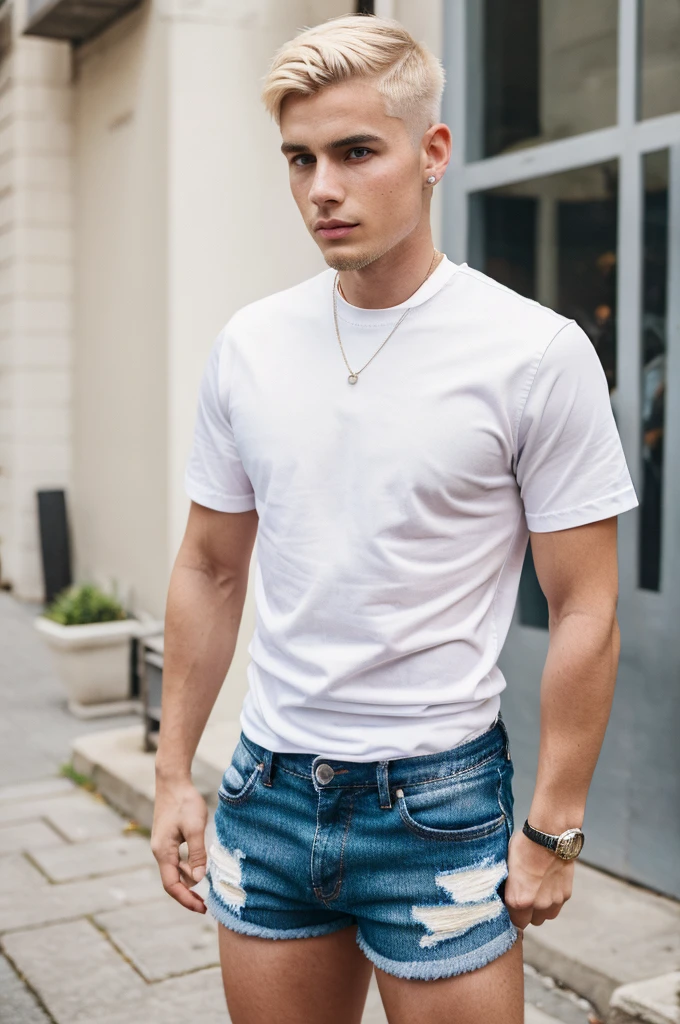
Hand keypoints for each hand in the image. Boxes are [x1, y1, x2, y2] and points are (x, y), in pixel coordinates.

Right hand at [151, 776, 208, 912]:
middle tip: (207, 904)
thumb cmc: (184, 802)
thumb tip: (199, 879)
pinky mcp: (168, 838)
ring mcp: (163, 845)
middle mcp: (160, 851)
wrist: (173, 781)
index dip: (186, 899)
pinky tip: (201, 868)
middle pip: (172, 881)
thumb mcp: (195, 828)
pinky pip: (177, 860)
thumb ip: (197, 854)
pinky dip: (188, 868)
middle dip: (188, 894)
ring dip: (189, 881)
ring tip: (207, 888)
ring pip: (175, 871)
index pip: (172, 885)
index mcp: (164, 852)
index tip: (201, 908)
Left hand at [504, 829, 573, 929]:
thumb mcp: (507, 864)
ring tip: (537, 890)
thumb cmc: (524, 845)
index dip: (512, 913)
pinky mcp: (566, 895)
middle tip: (524, 896)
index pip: (513, 922)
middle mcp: (537, 906)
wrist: (550, 835)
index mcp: (518, 900)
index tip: (511, 905)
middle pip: (530, 922)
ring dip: (541, 909)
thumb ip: (509, 885)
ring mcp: (553, 902)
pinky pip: (557, 905)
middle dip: (526, 913)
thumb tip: (506, 892)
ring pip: (545, 916)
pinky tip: (548, 882)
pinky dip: (553, 898)